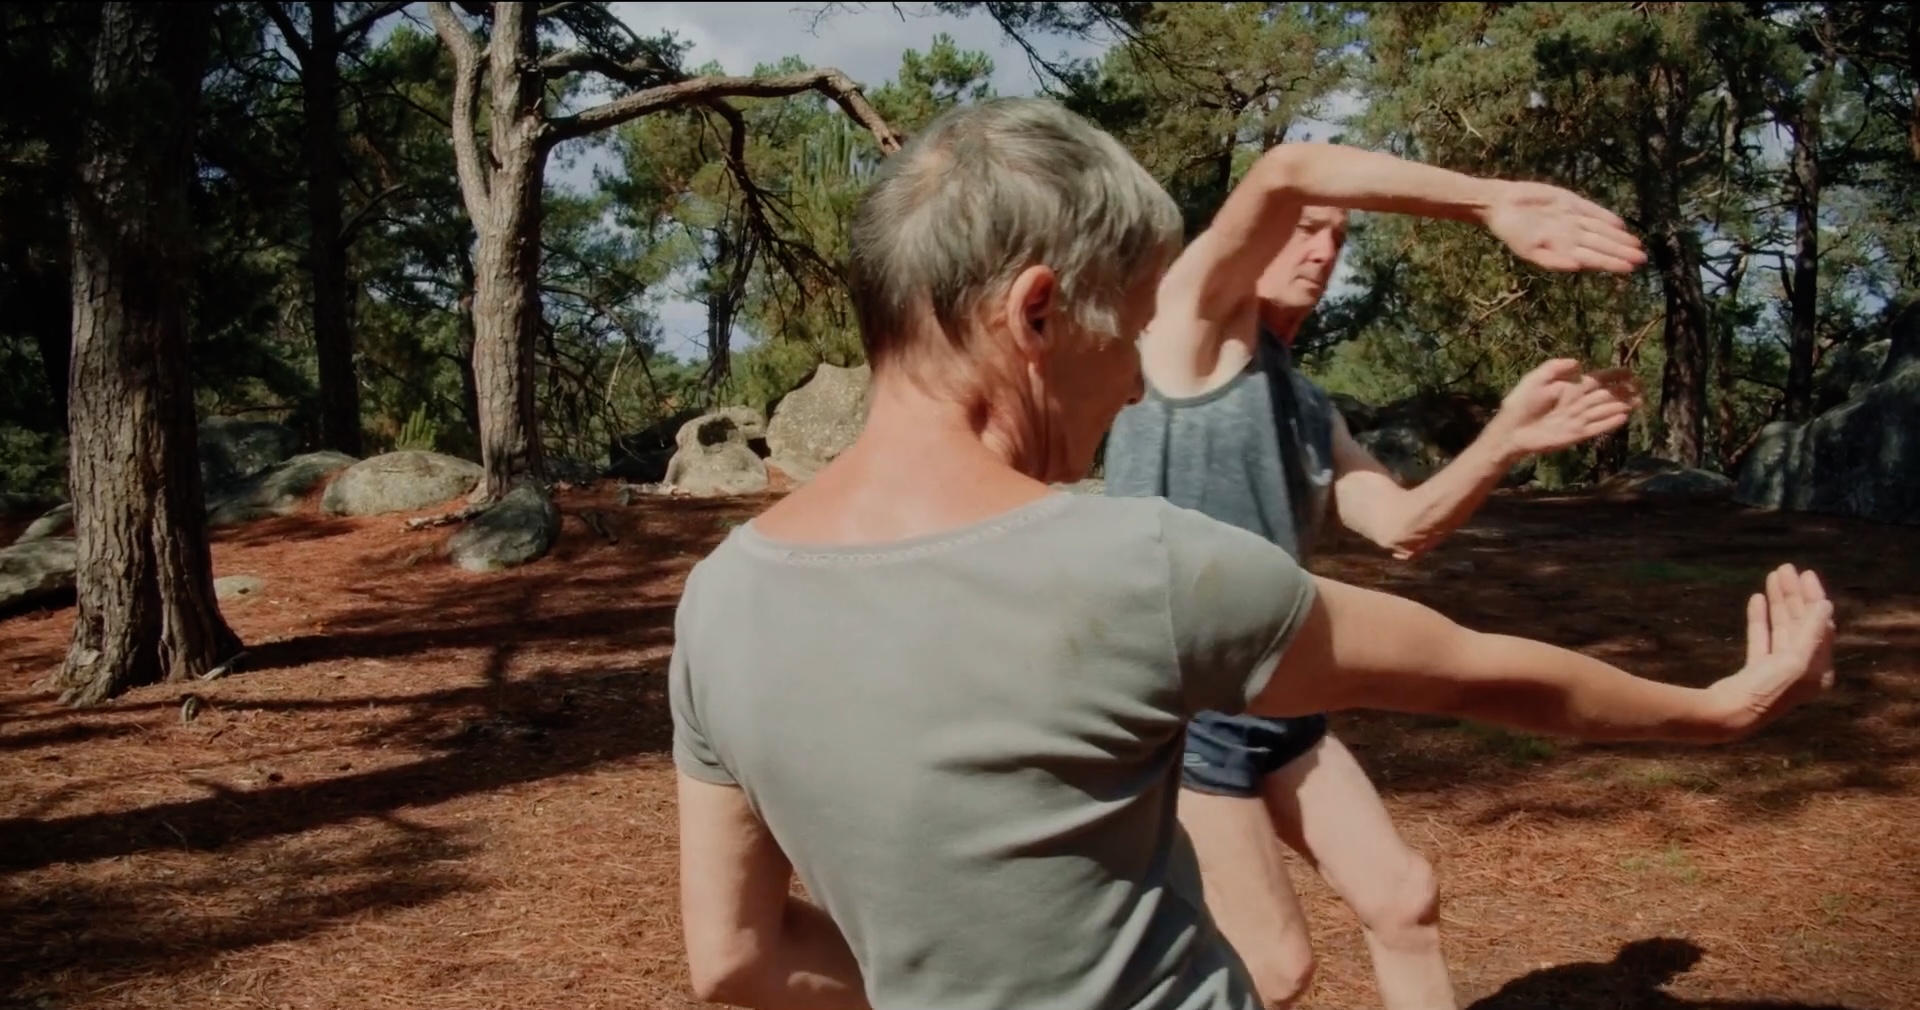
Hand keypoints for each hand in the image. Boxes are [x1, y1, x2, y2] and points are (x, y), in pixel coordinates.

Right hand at [1481, 181, 1646, 273]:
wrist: (1500, 204)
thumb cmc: (1511, 231)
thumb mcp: (1528, 250)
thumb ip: (1552, 260)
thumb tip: (1577, 267)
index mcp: (1563, 249)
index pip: (1594, 257)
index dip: (1613, 262)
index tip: (1631, 268)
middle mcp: (1571, 235)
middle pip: (1602, 244)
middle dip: (1622, 252)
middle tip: (1642, 259)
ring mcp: (1571, 219)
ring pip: (1601, 230)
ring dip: (1619, 239)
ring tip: (1637, 246)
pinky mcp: (1569, 202)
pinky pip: (1592, 211)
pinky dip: (1606, 217)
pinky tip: (1620, 223)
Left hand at [1491, 359, 1641, 456]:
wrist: (1511, 430)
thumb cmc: (1520, 403)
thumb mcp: (1535, 379)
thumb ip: (1555, 368)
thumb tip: (1579, 362)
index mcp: (1570, 388)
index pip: (1597, 379)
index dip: (1614, 375)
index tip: (1630, 372)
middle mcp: (1577, 403)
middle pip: (1606, 395)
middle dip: (1624, 391)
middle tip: (1641, 389)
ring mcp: (1578, 419)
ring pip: (1605, 410)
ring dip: (1622, 406)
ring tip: (1638, 401)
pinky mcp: (1576, 434)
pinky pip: (1596, 428)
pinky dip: (1609, 423)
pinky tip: (1624, 418)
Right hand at [1705, 565, 1836, 739]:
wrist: (1728, 714)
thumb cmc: (1766, 690)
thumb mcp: (1795, 661)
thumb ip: (1812, 632)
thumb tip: (1826, 605)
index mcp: (1819, 670)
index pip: (1821, 625)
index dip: (1814, 598)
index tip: (1805, 574)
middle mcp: (1803, 669)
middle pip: (1801, 623)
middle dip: (1794, 595)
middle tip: (1785, 569)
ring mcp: (1778, 669)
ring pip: (1781, 627)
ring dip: (1778, 601)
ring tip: (1772, 576)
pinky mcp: (1756, 669)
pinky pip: (1762, 636)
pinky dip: (1761, 617)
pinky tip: (1757, 598)